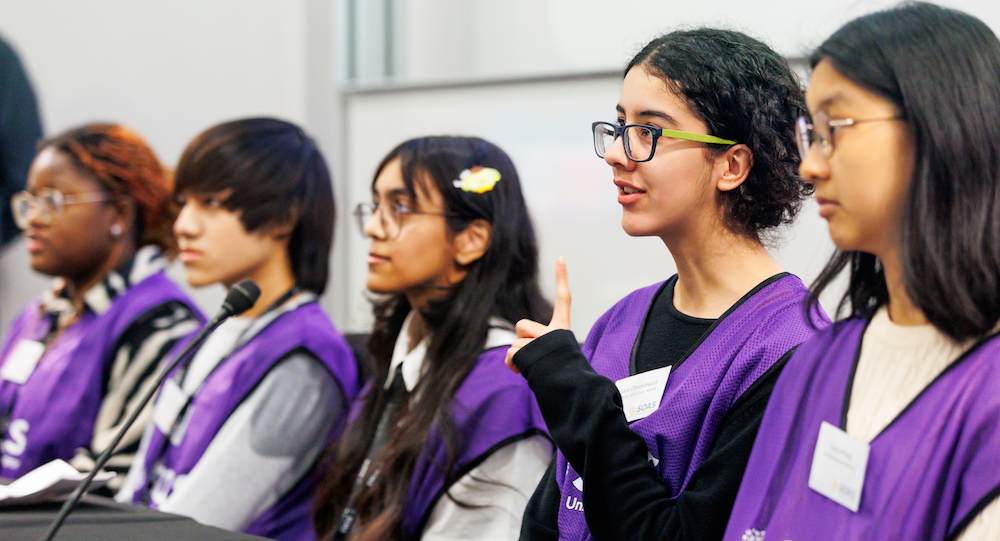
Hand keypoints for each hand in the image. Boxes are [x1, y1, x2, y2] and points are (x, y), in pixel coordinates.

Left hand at [505, 257, 570, 373]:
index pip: (564, 300)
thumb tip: (513, 362)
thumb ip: (535, 348)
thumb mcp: (549, 356)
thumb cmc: (558, 374)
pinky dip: (513, 365)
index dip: (562, 278)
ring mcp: (543, 341)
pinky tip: (525, 373)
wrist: (568, 390)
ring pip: (515, 344)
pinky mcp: (531, 351)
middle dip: (521, 340)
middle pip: (522, 325)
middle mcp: (554, 331)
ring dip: (518, 358)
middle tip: (534, 355)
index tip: (560, 258)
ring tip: (534, 367)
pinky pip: (511, 355)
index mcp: (562, 329)